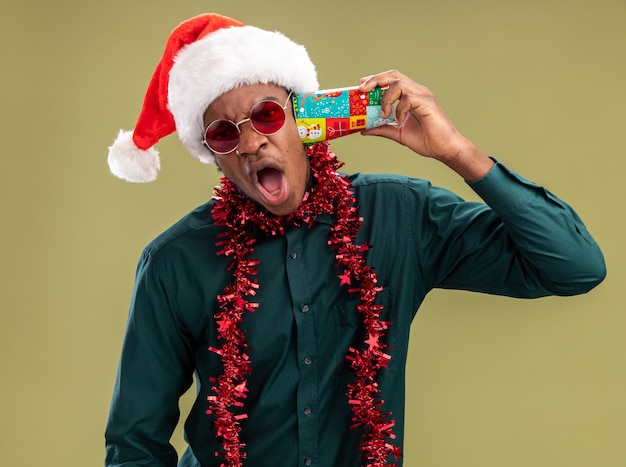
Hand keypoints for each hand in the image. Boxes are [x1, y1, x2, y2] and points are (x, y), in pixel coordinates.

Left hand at [359, 70, 493, 179]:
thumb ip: (383, 129)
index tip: (362, 85)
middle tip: (362, 89)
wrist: (445, 149)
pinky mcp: (428, 104)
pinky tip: (400, 120)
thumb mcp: (398, 134)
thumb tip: (364, 129)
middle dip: (376, 79)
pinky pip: (408, 98)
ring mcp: (423, 96)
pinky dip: (399, 108)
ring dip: (386, 98)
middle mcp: (417, 92)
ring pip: (399, 83)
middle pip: (394, 75)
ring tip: (385, 114)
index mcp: (411, 96)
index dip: (376, 79)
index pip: (391, 79)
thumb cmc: (426, 140)